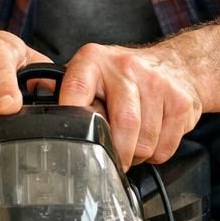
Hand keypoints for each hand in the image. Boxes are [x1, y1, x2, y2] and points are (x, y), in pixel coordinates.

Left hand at [58, 43, 203, 165]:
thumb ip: (70, 94)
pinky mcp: (180, 102)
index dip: (72, 118)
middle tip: (112, 160)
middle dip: (116, 152)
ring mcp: (156, 83)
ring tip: (132, 146)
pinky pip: (164, 147)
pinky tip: (151, 139)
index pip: (76, 90)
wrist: (177, 65)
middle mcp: (125, 67)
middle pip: (122, 124)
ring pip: (144, 142)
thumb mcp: (91, 74)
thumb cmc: (125, 77)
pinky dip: (156, 154)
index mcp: (93, 60)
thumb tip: (39, 118)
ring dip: (137, 156)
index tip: (69, 140)